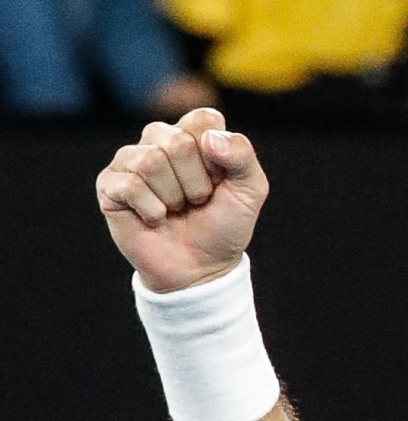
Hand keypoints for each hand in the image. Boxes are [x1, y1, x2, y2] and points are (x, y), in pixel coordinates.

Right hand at [96, 108, 268, 293]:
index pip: (204, 119)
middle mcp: (158, 139)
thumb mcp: (250, 191)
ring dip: (174, 197)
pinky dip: (152, 210)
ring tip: (176, 209)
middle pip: (178, 142)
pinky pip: (130, 185)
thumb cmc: (224, 226)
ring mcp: (130, 159)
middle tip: (197, 201)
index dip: (218, 157)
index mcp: (193, 134)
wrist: (201, 267)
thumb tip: (210, 138)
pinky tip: (156, 218)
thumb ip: (243, 157)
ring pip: (151, 161)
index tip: (220, 180)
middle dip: (197, 183)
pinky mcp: (109, 184)